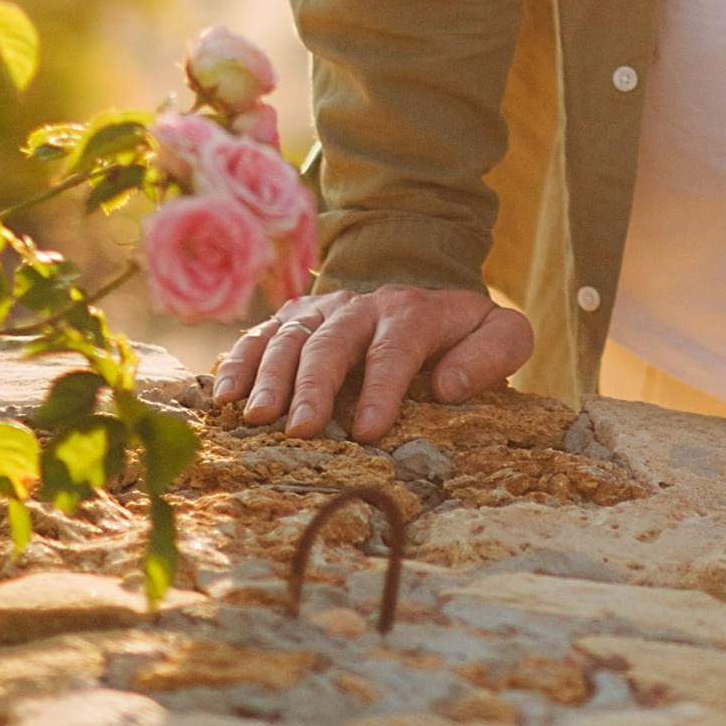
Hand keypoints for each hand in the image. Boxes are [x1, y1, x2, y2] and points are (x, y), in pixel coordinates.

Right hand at [213, 283, 533, 442]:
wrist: (424, 294)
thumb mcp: (502, 335)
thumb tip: (448, 386)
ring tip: (255, 417)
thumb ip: (491, 355)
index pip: (395, 346)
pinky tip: (222, 395)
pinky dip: (239, 362)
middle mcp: (363, 306)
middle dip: (314, 384)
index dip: (382, 387)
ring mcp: (324, 310)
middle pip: (333, 340)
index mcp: (415, 312)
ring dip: (270, 375)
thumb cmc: (464, 334)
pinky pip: (261, 335)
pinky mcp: (296, 319)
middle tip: (298, 430)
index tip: (370, 431)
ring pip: (291, 336)